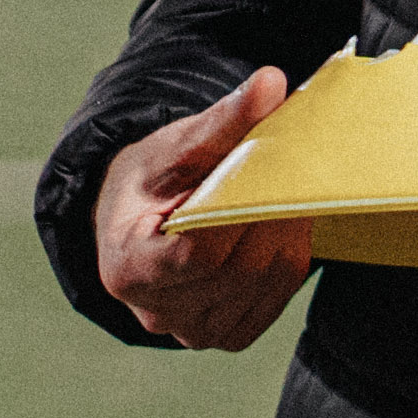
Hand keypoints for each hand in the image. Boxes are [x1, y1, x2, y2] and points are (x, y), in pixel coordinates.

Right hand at [94, 68, 311, 351]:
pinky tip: (277, 226)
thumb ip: (222, 120)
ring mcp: (194, 333)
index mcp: (128, 268)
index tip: (264, 168)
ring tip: (279, 193)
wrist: (137, 220)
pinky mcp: (226, 336)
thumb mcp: (176, 146)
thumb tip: (270, 82)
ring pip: (263, 285)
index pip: (198, 253)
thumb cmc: (151, 180)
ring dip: (285, 233)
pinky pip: (274, 300)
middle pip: (237, 269)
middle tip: (289, 169)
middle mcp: (157, 314)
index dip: (239, 214)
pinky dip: (286, 259)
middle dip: (271, 215)